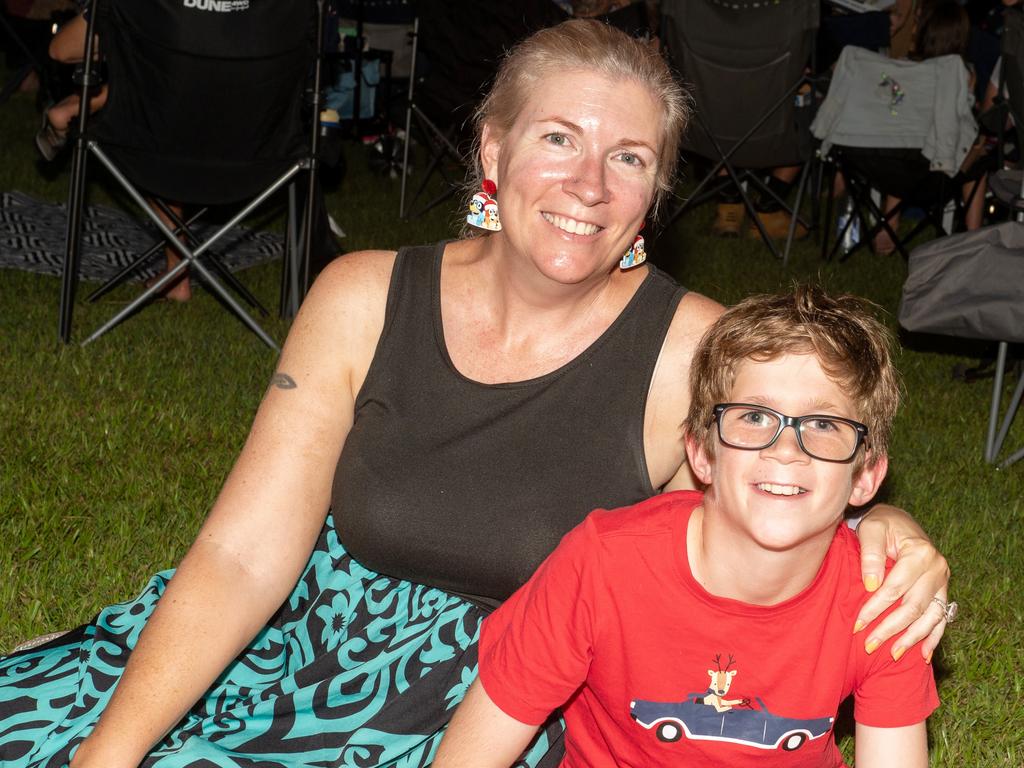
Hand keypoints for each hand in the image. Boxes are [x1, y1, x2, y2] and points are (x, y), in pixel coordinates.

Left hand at [853, 504, 949, 661]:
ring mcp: (943, 580)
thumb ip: (870, 554)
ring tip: (893, 654)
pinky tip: (924, 655)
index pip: (895, 588)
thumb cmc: (881, 524)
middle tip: (870, 645)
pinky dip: (934, 637)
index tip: (858, 625)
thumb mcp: (871, 529)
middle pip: (913, 606)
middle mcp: (937, 568)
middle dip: (891, 629)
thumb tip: (871, 584)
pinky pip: (942, 618)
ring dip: (912, 638)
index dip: (876, 608)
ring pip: (930, 617)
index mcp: (920, 552)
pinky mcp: (943, 590)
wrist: (899, 521)